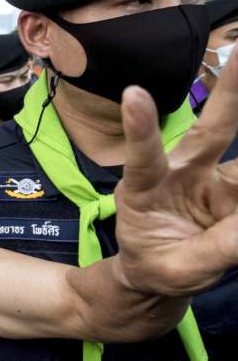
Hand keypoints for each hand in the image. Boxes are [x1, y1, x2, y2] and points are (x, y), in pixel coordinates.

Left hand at [115, 45, 237, 295]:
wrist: (156, 271)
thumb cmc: (155, 263)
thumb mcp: (175, 269)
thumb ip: (214, 250)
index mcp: (143, 190)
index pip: (143, 157)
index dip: (141, 127)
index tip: (133, 93)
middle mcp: (179, 171)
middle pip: (211, 128)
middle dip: (232, 89)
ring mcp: (211, 175)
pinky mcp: (234, 187)